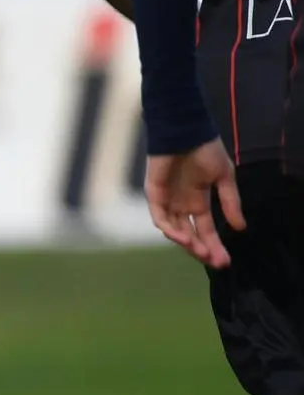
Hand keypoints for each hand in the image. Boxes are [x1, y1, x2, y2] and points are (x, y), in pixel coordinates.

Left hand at [144, 138, 246, 267]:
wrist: (186, 131)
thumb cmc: (205, 150)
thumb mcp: (224, 177)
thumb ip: (230, 202)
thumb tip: (240, 228)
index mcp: (198, 201)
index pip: (205, 230)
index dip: (214, 246)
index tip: (225, 262)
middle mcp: (181, 204)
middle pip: (189, 234)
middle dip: (201, 250)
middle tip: (215, 262)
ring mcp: (167, 199)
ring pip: (174, 229)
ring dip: (187, 243)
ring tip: (201, 252)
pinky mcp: (154, 192)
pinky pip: (159, 215)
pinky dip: (169, 228)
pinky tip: (183, 237)